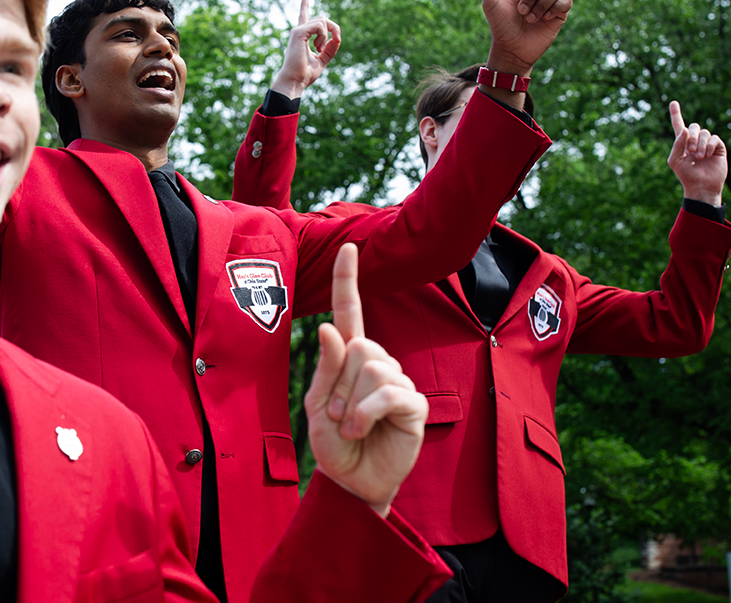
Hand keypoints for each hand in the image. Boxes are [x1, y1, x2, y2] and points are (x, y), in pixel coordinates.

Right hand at [270, 0, 341, 98]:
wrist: (295, 81)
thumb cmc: (305, 74)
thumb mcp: (322, 60)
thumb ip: (329, 49)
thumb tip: (337, 38)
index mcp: (302, 37)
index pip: (304, 17)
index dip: (304, 6)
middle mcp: (298, 31)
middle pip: (322, 18)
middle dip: (334, 28)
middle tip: (336, 41)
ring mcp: (297, 30)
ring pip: (322, 20)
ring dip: (328, 34)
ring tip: (320, 48)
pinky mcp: (298, 32)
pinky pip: (319, 25)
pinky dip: (324, 36)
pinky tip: (318, 47)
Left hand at [304, 243, 427, 517]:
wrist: (351, 482)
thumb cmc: (334, 443)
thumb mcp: (316, 404)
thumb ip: (325, 367)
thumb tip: (328, 326)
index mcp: (350, 357)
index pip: (349, 312)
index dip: (347, 281)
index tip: (348, 248)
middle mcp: (377, 363)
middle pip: (359, 347)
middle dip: (339, 385)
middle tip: (336, 415)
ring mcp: (398, 381)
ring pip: (373, 368)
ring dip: (350, 403)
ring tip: (350, 426)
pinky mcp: (413, 403)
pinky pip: (389, 392)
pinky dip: (366, 413)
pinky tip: (362, 430)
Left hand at [666, 101, 726, 205]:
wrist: (701, 186)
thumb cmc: (686, 175)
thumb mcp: (675, 160)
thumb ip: (677, 144)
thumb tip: (684, 129)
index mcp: (682, 143)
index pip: (678, 125)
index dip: (676, 114)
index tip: (673, 102)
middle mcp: (695, 141)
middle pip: (693, 126)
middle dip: (691, 137)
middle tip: (690, 150)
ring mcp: (707, 144)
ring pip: (704, 132)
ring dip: (700, 143)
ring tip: (699, 157)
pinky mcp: (718, 147)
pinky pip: (714, 139)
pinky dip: (709, 146)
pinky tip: (706, 155)